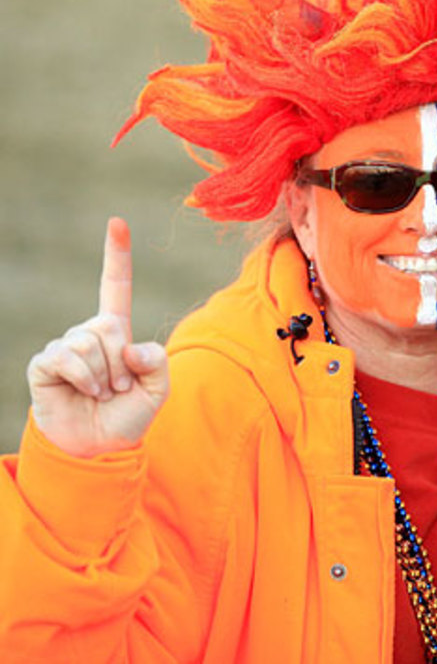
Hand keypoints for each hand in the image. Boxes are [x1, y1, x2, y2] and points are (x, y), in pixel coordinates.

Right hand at [27, 218, 169, 457]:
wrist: (98, 446)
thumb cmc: (128, 415)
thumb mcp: (158, 389)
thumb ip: (157, 363)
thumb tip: (130, 347)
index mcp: (118, 331)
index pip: (115, 285)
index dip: (116, 254)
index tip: (117, 222)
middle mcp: (89, 332)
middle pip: (109, 327)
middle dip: (120, 363)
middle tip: (118, 388)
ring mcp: (65, 346)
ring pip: (89, 343)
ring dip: (102, 375)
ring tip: (101, 393)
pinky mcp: (45, 363)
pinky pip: (67, 357)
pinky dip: (83, 378)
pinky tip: (84, 391)